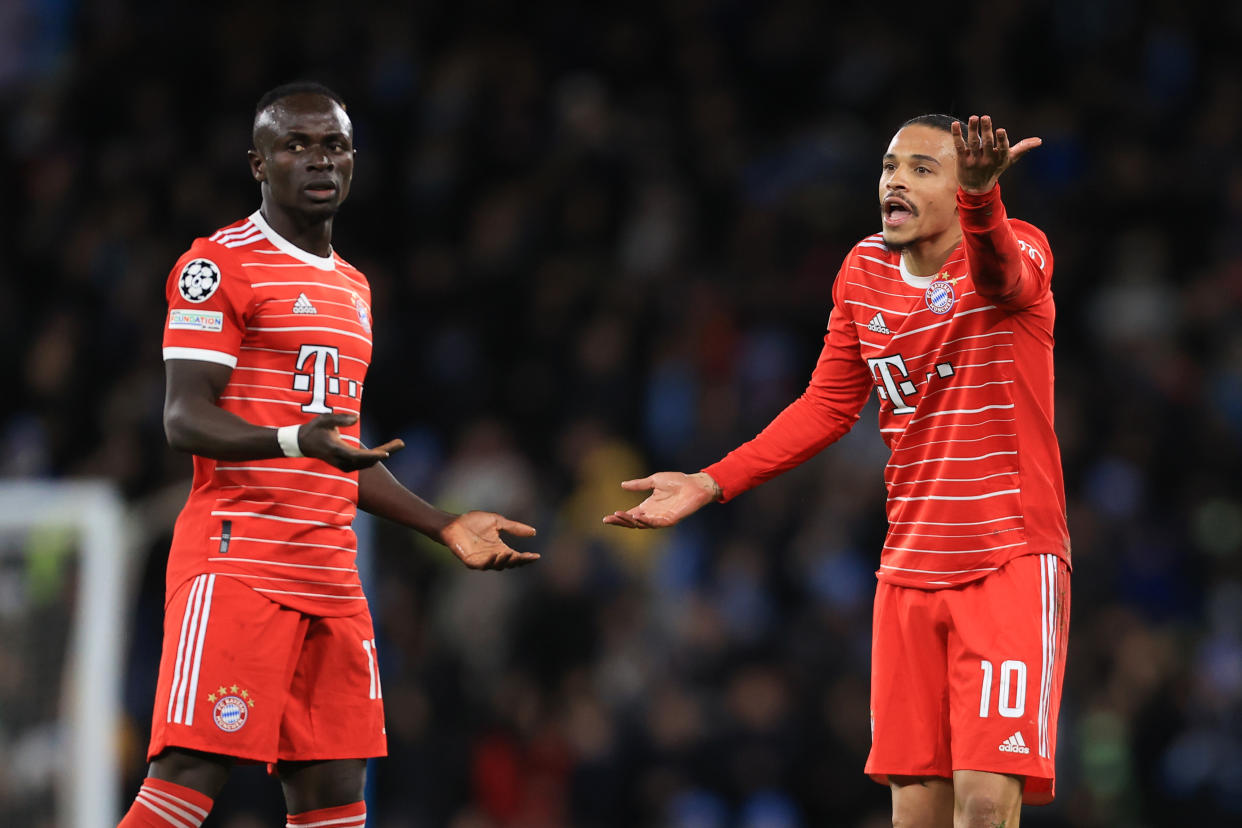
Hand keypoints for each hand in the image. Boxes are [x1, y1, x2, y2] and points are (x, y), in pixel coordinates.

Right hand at [298, 413, 404, 471]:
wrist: (303, 444)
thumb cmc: (314, 429)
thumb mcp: (324, 419)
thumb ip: (340, 418)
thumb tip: (356, 418)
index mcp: (336, 449)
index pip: (357, 455)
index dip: (372, 455)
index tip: (386, 454)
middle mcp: (341, 460)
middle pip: (367, 460)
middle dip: (385, 451)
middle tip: (401, 443)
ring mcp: (343, 465)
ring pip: (367, 462)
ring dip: (383, 453)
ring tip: (399, 443)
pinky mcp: (346, 465)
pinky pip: (364, 463)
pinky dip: (376, 456)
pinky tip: (386, 449)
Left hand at [441, 510, 538, 569]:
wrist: (454, 522)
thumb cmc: (473, 521)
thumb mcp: (498, 522)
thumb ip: (514, 527)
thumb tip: (534, 532)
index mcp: (500, 548)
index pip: (516, 557)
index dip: (526, 558)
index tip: (536, 556)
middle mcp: (492, 556)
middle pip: (509, 564)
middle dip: (518, 561)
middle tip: (526, 557)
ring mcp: (481, 560)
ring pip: (497, 566)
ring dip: (505, 561)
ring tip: (511, 554)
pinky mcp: (470, 561)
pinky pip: (482, 565)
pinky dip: (490, 562)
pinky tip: (495, 555)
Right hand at [603, 471, 718, 528]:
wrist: (694, 484)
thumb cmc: (677, 481)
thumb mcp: (654, 480)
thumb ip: (639, 485)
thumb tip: (622, 485)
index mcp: (647, 506)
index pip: (630, 514)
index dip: (618, 517)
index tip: (606, 518)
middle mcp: (652, 514)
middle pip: (632, 522)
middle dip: (620, 521)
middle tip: (608, 519)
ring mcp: (661, 518)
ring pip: (642, 524)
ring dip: (630, 521)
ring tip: (619, 515)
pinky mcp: (670, 520)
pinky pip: (656, 523)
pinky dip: (646, 522)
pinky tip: (637, 518)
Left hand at [952, 115, 1041, 194]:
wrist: (976, 188)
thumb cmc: (995, 169)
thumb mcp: (1009, 160)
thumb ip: (1022, 148)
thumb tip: (1039, 140)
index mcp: (1000, 158)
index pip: (1002, 149)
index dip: (1001, 140)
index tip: (1001, 130)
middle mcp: (987, 159)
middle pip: (987, 143)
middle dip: (986, 130)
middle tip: (985, 117)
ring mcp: (974, 160)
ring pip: (973, 143)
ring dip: (973, 130)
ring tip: (973, 118)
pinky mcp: (962, 160)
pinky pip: (959, 146)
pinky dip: (957, 135)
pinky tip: (954, 124)